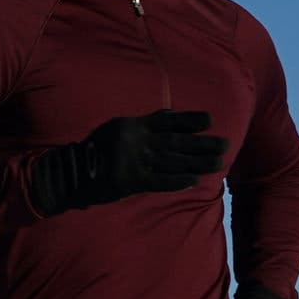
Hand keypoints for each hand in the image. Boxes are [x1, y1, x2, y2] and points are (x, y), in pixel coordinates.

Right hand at [25, 110, 226, 214]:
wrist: (73, 172)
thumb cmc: (97, 149)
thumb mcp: (118, 127)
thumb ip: (143, 123)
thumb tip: (169, 116)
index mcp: (134, 126)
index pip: (167, 120)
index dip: (189, 120)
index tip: (210, 119)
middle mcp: (137, 141)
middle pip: (176, 142)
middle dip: (202, 144)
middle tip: (225, 145)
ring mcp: (135, 161)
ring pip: (173, 161)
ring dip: (197, 163)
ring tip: (218, 164)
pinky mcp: (131, 180)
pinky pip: (159, 181)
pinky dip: (177, 181)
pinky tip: (194, 182)